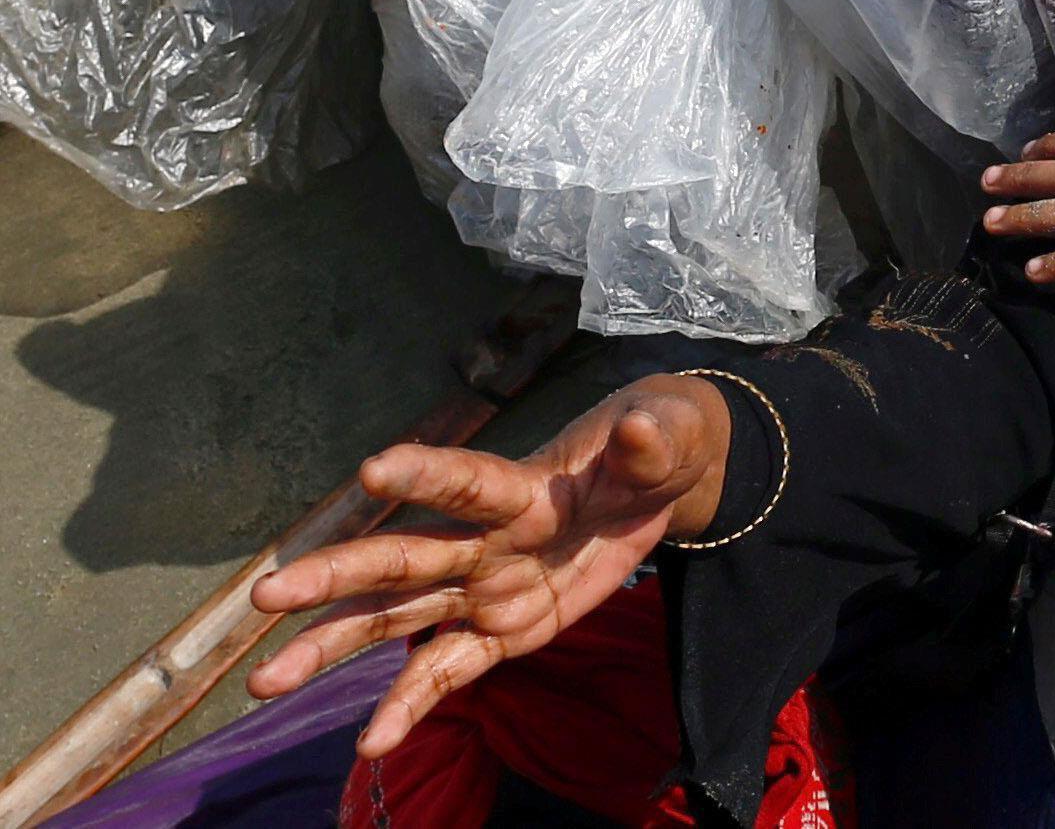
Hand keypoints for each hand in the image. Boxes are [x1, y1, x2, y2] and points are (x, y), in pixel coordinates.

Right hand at [246, 376, 730, 756]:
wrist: (655, 478)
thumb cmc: (655, 442)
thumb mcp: (671, 434)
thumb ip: (654, 437)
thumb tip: (644, 428)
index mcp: (521, 486)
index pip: (468, 482)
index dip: (426, 473)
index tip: (373, 469)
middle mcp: (485, 540)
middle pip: (403, 559)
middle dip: (336, 575)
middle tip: (266, 592)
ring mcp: (485, 588)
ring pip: (396, 620)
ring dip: (331, 647)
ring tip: (265, 680)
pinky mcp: (502, 631)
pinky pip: (449, 672)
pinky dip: (409, 707)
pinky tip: (369, 744)